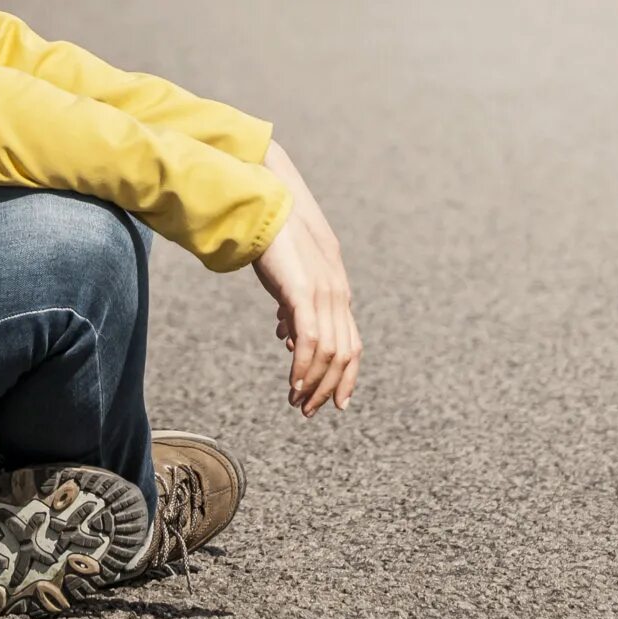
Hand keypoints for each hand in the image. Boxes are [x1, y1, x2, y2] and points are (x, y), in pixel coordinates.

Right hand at [251, 140, 361, 415]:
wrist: (266, 208)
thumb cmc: (274, 242)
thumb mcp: (290, 281)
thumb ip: (294, 308)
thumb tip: (289, 336)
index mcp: (337, 293)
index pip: (351, 344)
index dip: (346, 377)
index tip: (334, 402)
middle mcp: (338, 295)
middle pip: (345, 355)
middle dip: (329, 388)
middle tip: (310, 410)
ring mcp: (324, 293)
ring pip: (330, 354)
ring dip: (313, 383)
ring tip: (296, 402)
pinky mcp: (304, 292)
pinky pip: (311, 341)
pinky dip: (304, 368)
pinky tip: (293, 383)